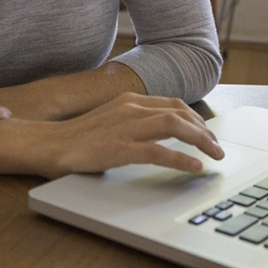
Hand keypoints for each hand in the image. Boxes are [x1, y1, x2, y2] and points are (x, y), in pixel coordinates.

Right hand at [36, 92, 224, 178]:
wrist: (50, 144)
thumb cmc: (79, 137)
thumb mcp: (111, 120)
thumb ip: (134, 121)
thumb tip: (160, 132)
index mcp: (130, 100)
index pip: (173, 104)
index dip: (195, 118)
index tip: (208, 133)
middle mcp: (131, 108)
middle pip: (179, 112)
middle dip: (204, 130)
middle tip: (217, 147)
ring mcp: (125, 127)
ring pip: (173, 126)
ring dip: (200, 140)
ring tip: (214, 155)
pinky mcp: (119, 148)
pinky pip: (157, 152)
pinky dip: (180, 158)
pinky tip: (193, 167)